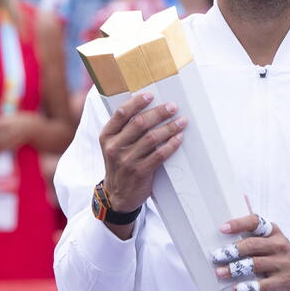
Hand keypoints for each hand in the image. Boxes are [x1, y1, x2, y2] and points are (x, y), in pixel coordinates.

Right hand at [99, 93, 186, 213]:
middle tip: (173, 107)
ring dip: (170, 127)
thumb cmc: (120, 164)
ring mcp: (126, 160)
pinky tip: (179, 138)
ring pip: (151, 138)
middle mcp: (114, 147)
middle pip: (139, 123)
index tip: (151, 95)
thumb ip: (125, 129)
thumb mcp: (114, 146)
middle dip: (159, 113)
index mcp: (107, 136)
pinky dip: (171, 145)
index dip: (137, 102)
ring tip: (182, 121)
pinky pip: (159, 155)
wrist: (118, 195)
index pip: (121, 114)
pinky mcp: (140, 172)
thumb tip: (149, 108)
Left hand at [215, 214, 289, 290]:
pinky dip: (249, 287)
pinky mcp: (282, 281)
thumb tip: (242, 198)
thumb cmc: (283, 254)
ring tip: (221, 272)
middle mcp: (278, 245)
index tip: (223, 228)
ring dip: (235, 269)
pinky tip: (238, 288)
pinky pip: (263, 284)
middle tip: (217, 256)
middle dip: (232, 251)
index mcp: (273, 232)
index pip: (256, 222)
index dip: (239, 224)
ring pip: (255, 264)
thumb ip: (256, 226)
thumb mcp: (274, 238)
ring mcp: (282, 263)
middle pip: (252, 245)